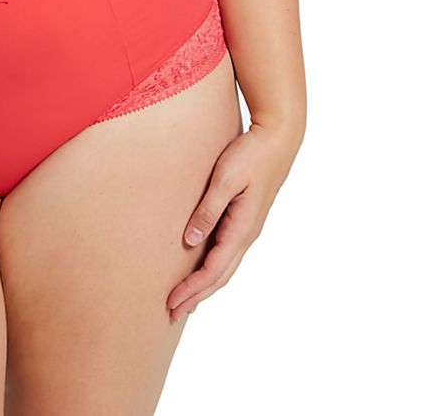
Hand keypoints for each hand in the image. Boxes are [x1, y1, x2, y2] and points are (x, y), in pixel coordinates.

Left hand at [167, 120, 302, 320]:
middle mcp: (247, 234)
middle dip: (197, 296)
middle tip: (172, 311)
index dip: (193, 288)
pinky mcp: (245, 219)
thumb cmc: (250, 155)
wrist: (278, 139)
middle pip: (221, 276)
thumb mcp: (225, 180)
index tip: (173, 302)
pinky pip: (228, 253)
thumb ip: (208, 210)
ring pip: (226, 267)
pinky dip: (214, 268)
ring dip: (205, 285)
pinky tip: (203, 269)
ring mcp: (248, 228)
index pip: (214, 269)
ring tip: (186, 299)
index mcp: (242, 228)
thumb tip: (190, 241)